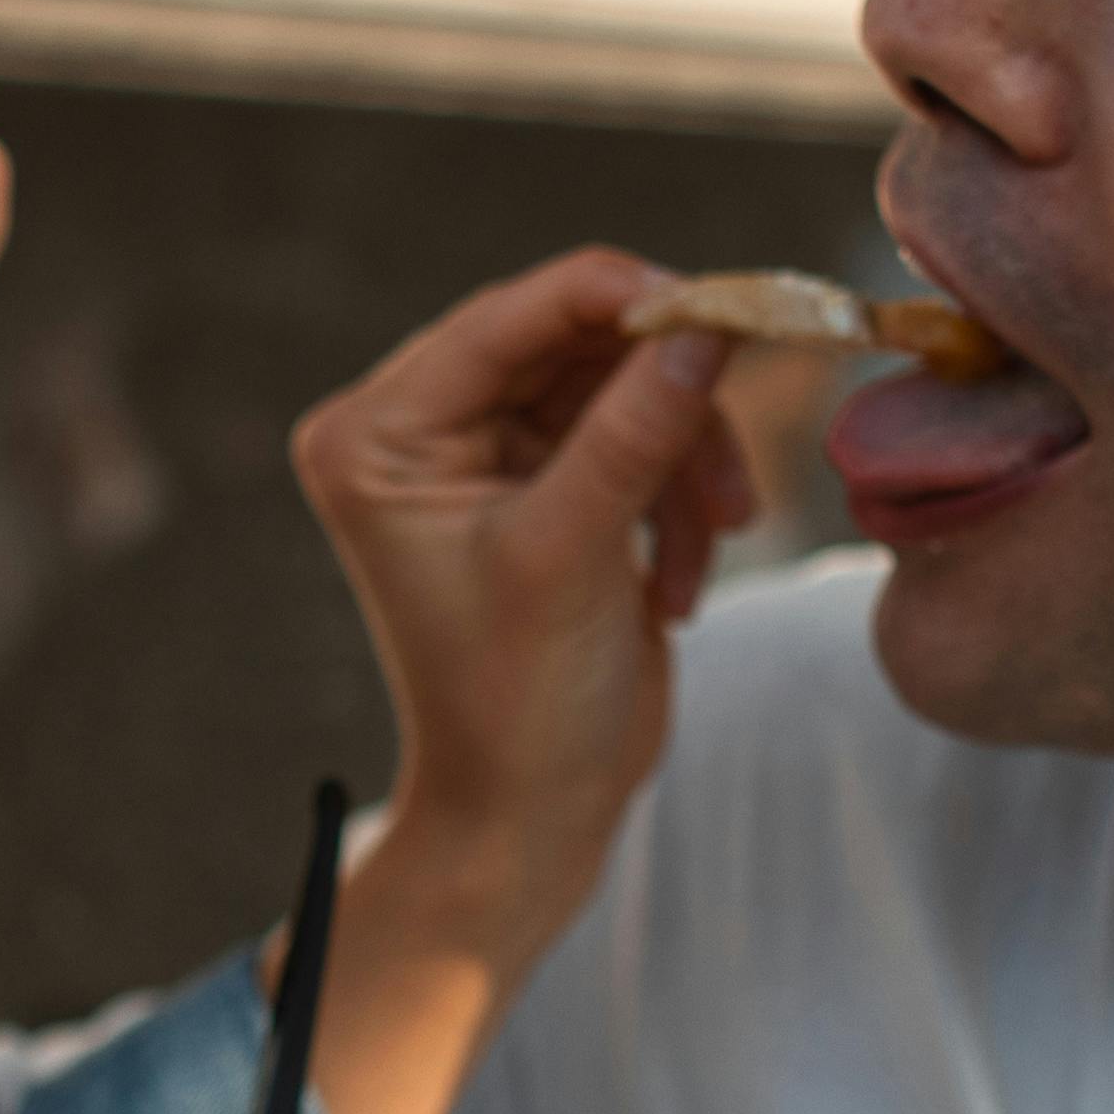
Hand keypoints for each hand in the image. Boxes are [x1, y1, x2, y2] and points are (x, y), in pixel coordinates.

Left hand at [289, 251, 756, 976]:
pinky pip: (637, 438)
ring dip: (683, 461)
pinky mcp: (548, 486)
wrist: (534, 815)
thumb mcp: (570, 556)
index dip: (621, 297)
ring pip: (623, 389)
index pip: (510, 317)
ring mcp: (487, 455)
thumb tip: (705, 320)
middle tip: (735, 440)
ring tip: (712, 544)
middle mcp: (419, 428)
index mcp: (378, 434)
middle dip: (663, 400)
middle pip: (574, 343)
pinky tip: (678, 586)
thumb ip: (632, 431)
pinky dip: (675, 499)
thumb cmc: (519, 703)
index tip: (724, 306)